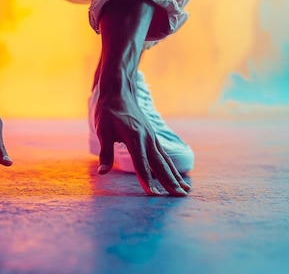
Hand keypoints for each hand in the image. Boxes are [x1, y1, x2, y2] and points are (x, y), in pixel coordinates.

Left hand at [95, 80, 190, 195]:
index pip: (141, 164)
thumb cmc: (108, 111)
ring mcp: (152, 138)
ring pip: (165, 161)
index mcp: (134, 138)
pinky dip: (172, 167)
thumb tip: (102, 172)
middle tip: (181, 197)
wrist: (119, 91)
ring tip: (186, 191)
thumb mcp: (102, 131)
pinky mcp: (152, 137)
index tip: (154, 195)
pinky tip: (177, 176)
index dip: (147, 180)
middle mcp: (147, 139)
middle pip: (159, 164)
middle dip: (170, 182)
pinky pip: (164, 155)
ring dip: (175, 176)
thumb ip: (105, 152)